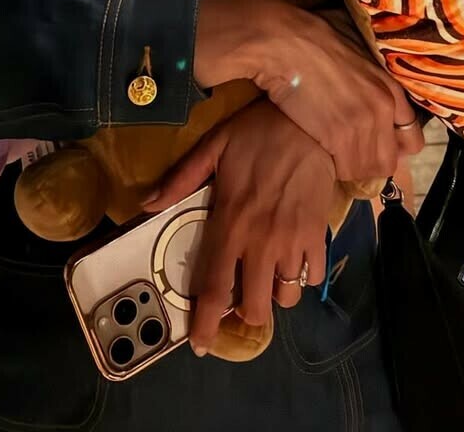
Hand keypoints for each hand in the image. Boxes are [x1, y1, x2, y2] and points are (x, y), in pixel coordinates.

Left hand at [143, 101, 335, 353]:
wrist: (309, 120)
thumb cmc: (257, 133)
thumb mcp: (213, 147)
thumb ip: (180, 180)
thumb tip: (146, 205)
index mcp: (231, 223)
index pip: (215, 287)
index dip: (206, 322)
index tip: (201, 343)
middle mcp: (261, 241)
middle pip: (254, 306)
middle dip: (245, 313)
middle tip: (240, 297)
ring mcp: (292, 240)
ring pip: (285, 297)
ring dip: (273, 294)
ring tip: (267, 277)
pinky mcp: (318, 234)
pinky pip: (312, 276)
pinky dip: (302, 276)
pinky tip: (293, 260)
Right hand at [194, 0, 422, 182]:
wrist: (285, 41)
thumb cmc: (315, 38)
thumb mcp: (359, 53)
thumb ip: (374, 76)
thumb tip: (373, 85)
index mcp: (391, 88)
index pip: (412, 138)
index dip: (393, 146)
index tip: (375, 144)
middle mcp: (384, 108)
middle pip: (388, 161)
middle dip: (368, 160)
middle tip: (348, 152)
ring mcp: (363, 123)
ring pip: (366, 169)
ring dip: (349, 165)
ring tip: (331, 150)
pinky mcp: (338, 136)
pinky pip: (345, 169)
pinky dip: (333, 167)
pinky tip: (320, 149)